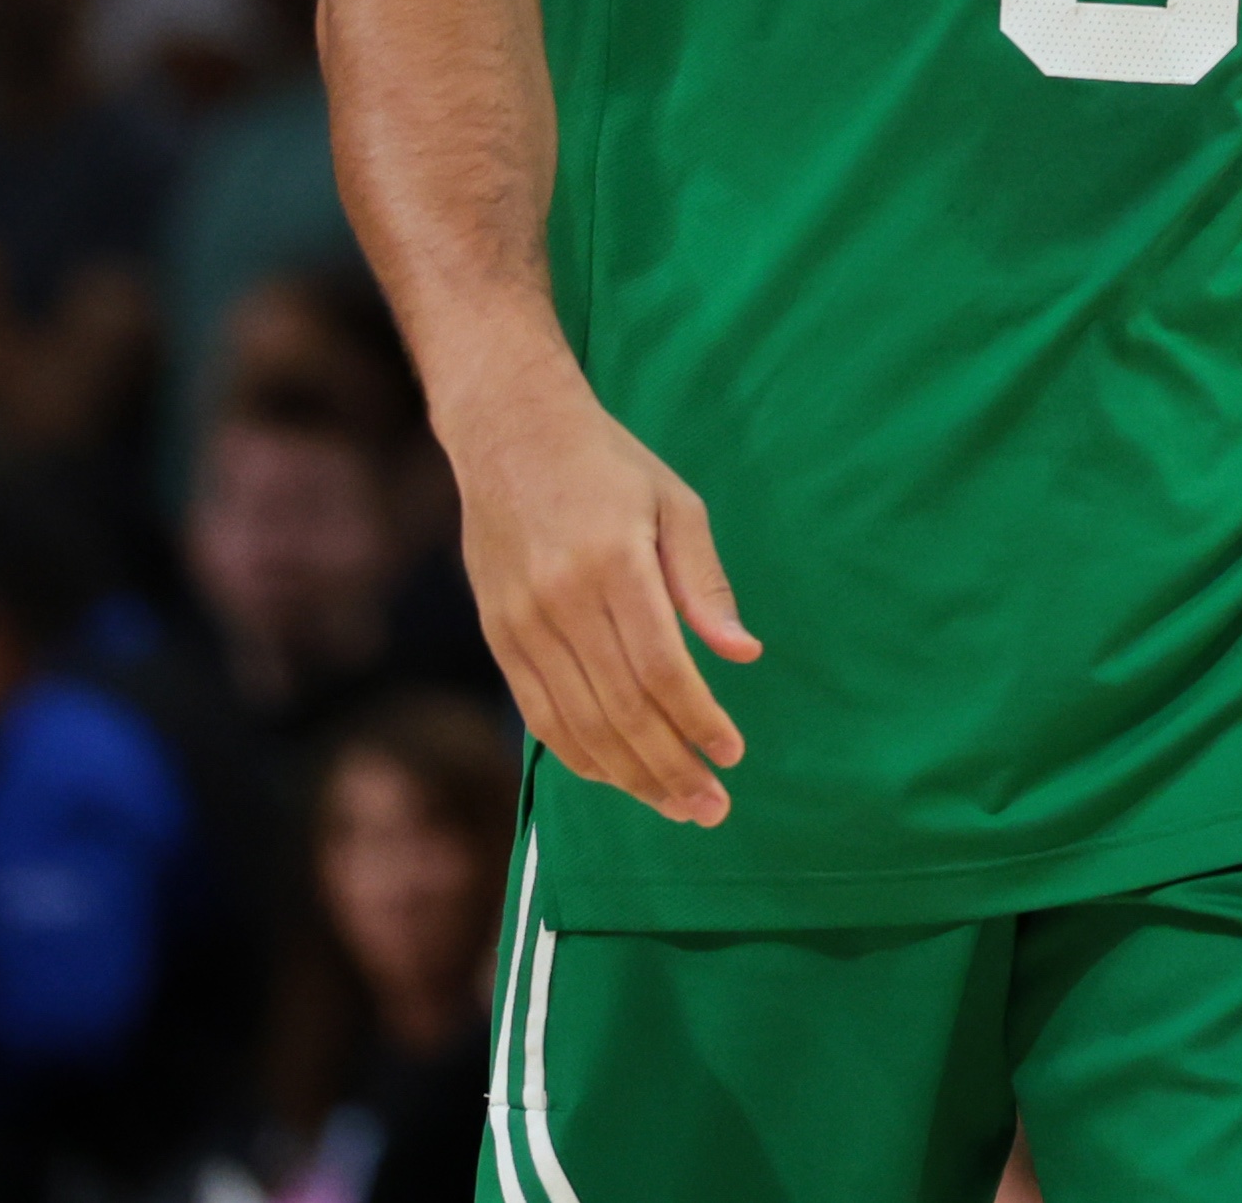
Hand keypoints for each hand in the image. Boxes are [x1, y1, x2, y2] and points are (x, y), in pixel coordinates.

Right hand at [445, 363, 759, 825]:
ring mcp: (521, 623)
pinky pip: (538, 714)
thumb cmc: (609, 466)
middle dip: (669, 767)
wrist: (510, 434)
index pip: (660, 669)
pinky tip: (616, 777)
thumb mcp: (676, 504)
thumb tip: (743, 654)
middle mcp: (560, 602)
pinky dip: (579, 754)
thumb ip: (704, 585)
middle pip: (619, 709)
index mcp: (612, 564)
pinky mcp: (498, 636)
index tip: (732, 754)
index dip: (698, 720)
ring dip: (629, 776)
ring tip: (675, 805)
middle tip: (710, 807)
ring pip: (578, 723)